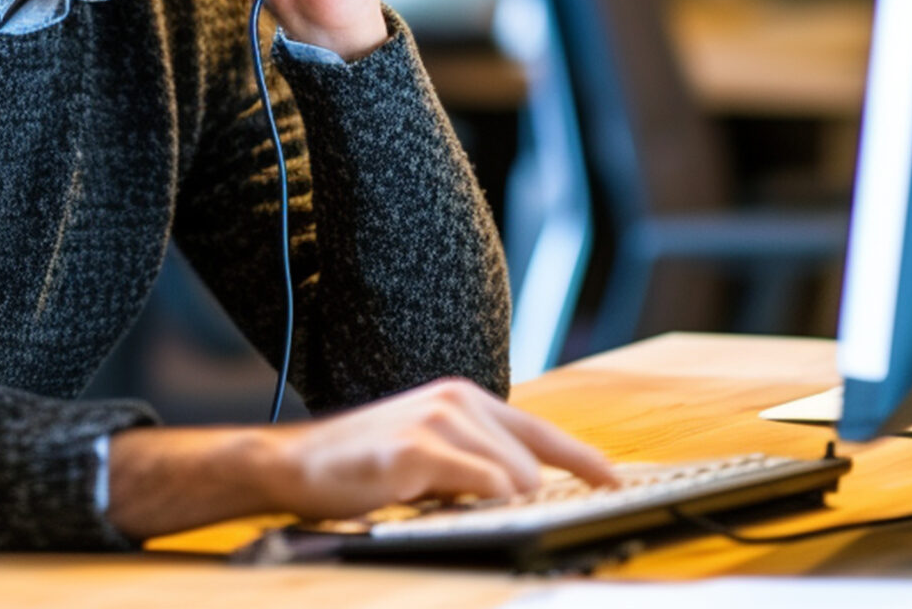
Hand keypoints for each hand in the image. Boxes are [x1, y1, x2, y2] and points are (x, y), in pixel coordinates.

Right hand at [253, 377, 618, 518]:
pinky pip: (485, 486)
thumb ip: (476, 460)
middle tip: (489, 514)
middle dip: (524, 500)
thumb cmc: (362, 465)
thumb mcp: (428, 451)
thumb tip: (527, 491)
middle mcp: (458, 400)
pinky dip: (479, 505)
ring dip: (492, 505)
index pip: (542, 431)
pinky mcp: (420, 447)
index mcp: (464, 398)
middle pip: (534, 464)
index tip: (615, 483)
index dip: (585, 461)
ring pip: (514, 478)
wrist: (296, 465)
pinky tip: (442, 503)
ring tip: (440, 502)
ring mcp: (440, 420)